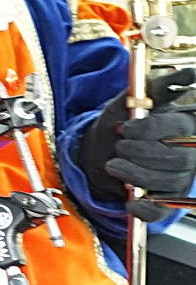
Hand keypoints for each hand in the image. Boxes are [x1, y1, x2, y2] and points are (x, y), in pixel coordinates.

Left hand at [81, 68, 195, 201]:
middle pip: (176, 159)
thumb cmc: (118, 124)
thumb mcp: (129, 100)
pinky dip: (144, 208)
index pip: (177, 128)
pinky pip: (161, 210)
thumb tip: (189, 74)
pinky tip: (130, 200)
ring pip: (168, 183)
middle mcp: (187, 154)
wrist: (97, 151)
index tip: (126, 128)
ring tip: (113, 165)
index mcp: (184, 126)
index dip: (150, 129)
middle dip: (142, 153)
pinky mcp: (165, 200)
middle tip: (119, 148)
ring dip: (136, 175)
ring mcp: (178, 178)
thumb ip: (154, 88)